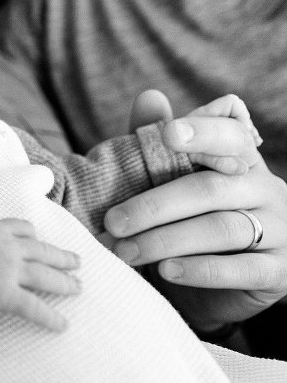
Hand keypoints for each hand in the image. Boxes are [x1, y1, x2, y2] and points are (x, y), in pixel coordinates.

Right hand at [0, 219, 80, 331]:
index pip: (23, 228)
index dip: (35, 236)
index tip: (41, 240)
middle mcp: (7, 247)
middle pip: (43, 251)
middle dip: (62, 257)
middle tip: (77, 263)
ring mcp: (9, 270)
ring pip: (46, 276)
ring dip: (65, 283)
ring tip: (78, 288)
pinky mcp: (6, 295)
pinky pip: (34, 307)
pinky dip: (50, 318)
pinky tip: (62, 325)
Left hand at [107, 91, 286, 329]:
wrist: (229, 286)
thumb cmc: (195, 223)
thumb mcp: (178, 183)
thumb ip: (161, 144)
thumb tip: (149, 96)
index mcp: (242, 162)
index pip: (229, 136)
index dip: (201, 132)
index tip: (167, 133)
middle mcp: (265, 190)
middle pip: (210, 189)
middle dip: (154, 206)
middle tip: (112, 222)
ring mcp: (280, 230)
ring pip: (222, 229)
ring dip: (166, 241)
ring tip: (125, 252)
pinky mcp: (279, 271)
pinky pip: (243, 269)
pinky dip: (201, 270)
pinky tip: (167, 270)